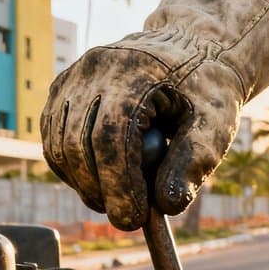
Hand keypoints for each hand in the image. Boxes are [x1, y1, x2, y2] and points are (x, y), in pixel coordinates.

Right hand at [42, 0, 268, 230]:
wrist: (191, 49)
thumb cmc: (206, 91)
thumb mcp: (215, 125)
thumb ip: (193, 163)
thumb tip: (166, 206)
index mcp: (137, 70)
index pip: (113, 136)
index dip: (119, 185)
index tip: (134, 219)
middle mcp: (96, 68)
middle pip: (79, 144)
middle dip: (101, 191)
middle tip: (128, 218)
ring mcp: (73, 76)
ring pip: (60, 145)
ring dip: (84, 184)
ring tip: (117, 200)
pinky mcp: (62, 89)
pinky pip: (53, 139)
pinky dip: (71, 169)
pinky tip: (99, 181)